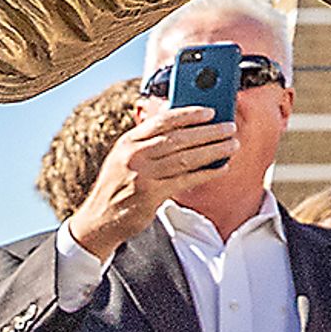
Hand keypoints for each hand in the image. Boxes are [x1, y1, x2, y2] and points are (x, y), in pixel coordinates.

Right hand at [67, 102, 240, 259]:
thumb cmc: (118, 184)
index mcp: (128, 141)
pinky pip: (185, 180)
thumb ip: (149, 140)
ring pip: (186, 158)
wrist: (98, 221)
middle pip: (179, 138)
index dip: (189, 114)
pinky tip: (221, 168)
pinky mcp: (150, 195)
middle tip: (231, 128)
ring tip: (232, 145)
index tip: (211, 111)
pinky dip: (206, 173)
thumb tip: (186, 123)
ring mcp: (142, 175)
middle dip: (209, 132)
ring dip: (213, 150)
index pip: (163, 121)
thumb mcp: (125, 156)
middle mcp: (134, 155)